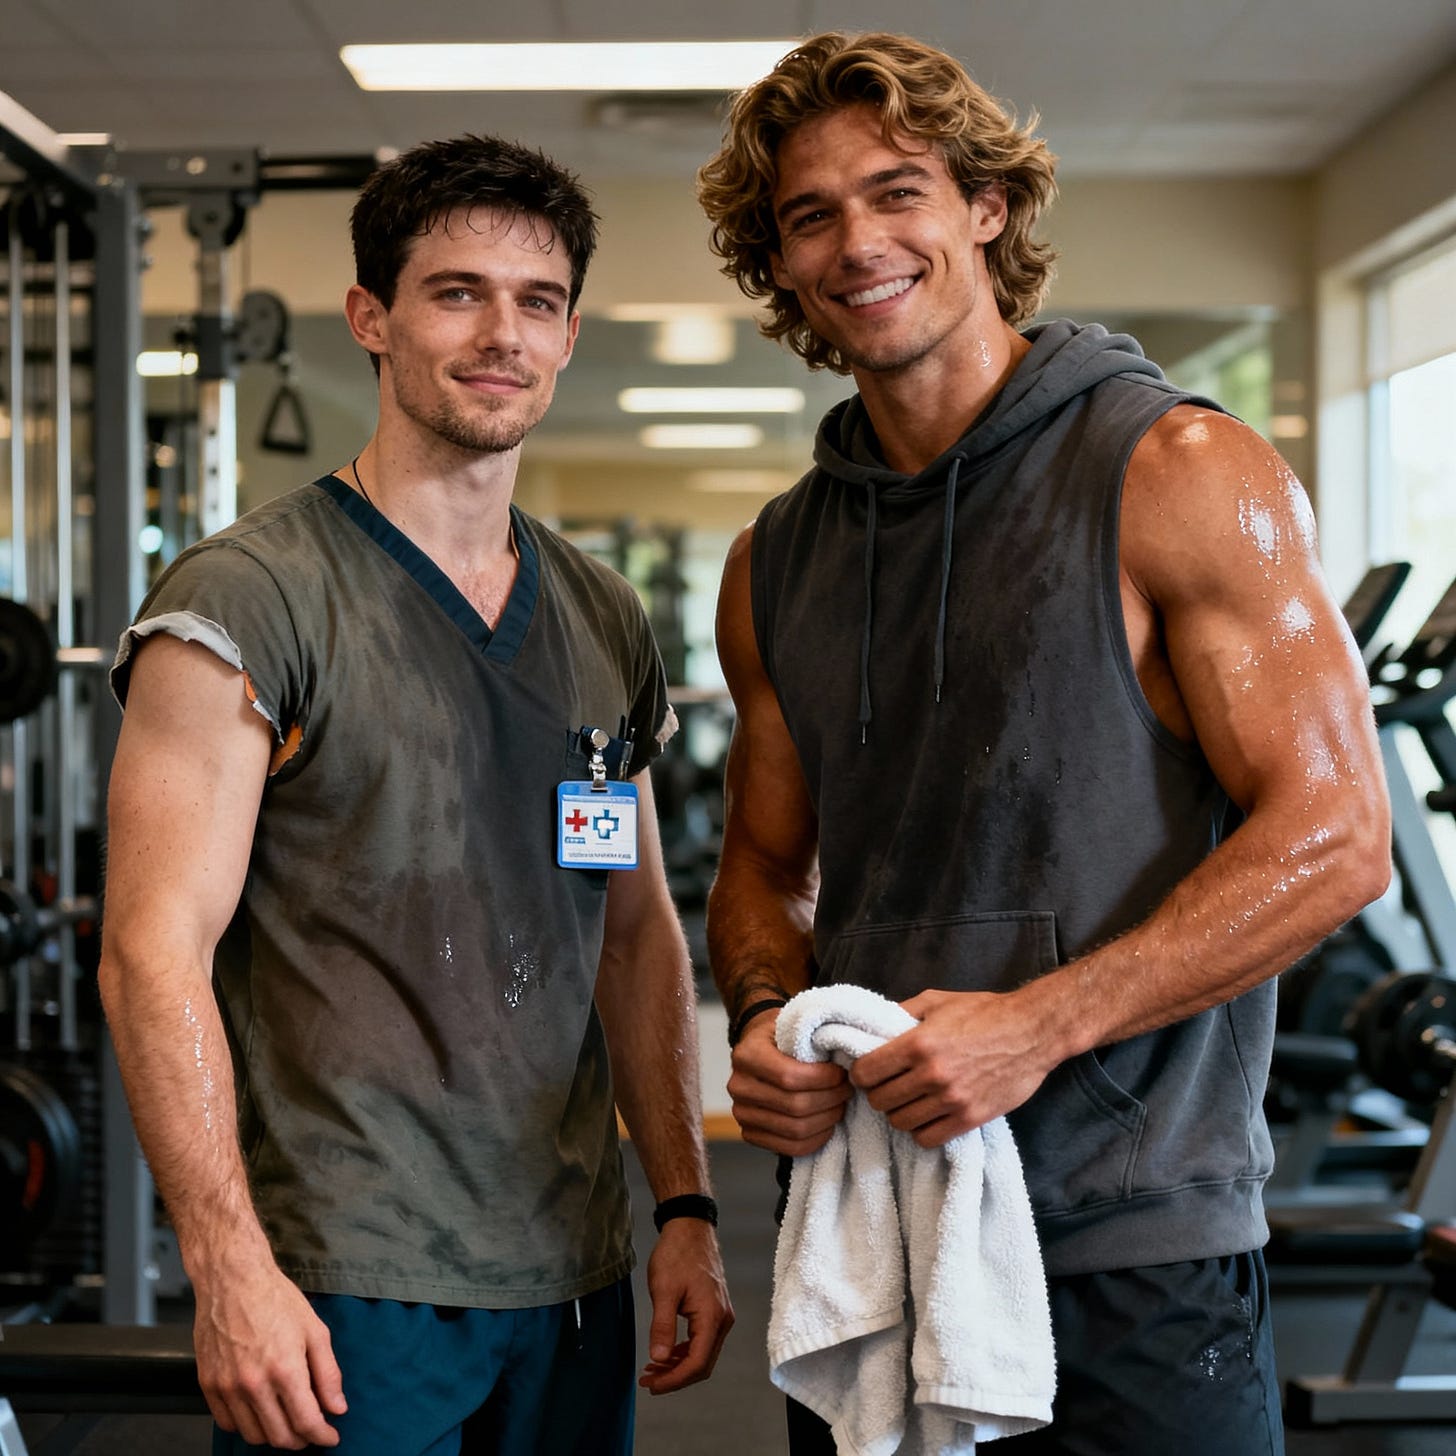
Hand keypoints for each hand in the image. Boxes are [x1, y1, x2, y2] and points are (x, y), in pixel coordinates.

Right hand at [192, 1259, 345, 1448]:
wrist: (232, 1279)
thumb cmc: (276, 1299)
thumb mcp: (314, 1330)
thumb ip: (328, 1373)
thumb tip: (338, 1408)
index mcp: (285, 1369)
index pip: (306, 1422)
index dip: (322, 1436)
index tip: (331, 1437)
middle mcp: (253, 1384)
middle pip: (280, 1436)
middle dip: (301, 1441)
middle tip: (311, 1431)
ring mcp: (227, 1387)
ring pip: (253, 1435)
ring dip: (274, 1436)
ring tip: (287, 1421)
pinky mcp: (208, 1385)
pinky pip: (228, 1423)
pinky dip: (247, 1426)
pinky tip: (260, 1412)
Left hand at [638, 1216, 734, 1393]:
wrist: (689, 1227)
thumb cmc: (677, 1254)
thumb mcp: (664, 1290)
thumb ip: (663, 1327)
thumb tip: (659, 1359)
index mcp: (712, 1317)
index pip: (697, 1363)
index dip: (673, 1380)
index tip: (651, 1385)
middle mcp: (722, 1319)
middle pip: (702, 1363)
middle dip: (675, 1377)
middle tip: (648, 1381)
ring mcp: (720, 1314)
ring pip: (703, 1354)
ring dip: (678, 1365)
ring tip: (652, 1370)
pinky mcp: (714, 1309)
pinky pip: (702, 1340)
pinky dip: (684, 1351)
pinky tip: (666, 1352)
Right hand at [726, 1011, 852, 1154]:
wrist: (759, 1049)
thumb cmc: (782, 1037)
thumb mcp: (794, 1025)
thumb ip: (812, 1038)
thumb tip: (845, 1057)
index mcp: (746, 1055)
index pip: (789, 1076)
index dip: (823, 1079)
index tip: (842, 1074)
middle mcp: (738, 1086)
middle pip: (794, 1106)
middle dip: (830, 1099)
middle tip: (847, 1090)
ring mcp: (741, 1113)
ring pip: (794, 1129)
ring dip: (826, 1120)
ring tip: (839, 1105)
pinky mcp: (750, 1133)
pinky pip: (789, 1147)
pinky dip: (815, 1139)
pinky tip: (828, 1125)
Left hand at [850, 987, 1056, 1146]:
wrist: (1032, 1032)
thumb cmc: (984, 1012)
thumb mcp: (937, 1001)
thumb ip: (902, 1014)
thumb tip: (873, 1029)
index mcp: (918, 1044)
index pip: (866, 1072)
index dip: (860, 1073)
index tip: (867, 1071)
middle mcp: (931, 1075)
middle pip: (880, 1101)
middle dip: (878, 1092)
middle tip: (888, 1085)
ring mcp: (951, 1100)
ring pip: (900, 1122)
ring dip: (899, 1112)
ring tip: (908, 1100)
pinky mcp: (969, 1119)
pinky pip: (927, 1138)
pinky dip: (921, 1130)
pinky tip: (927, 1114)